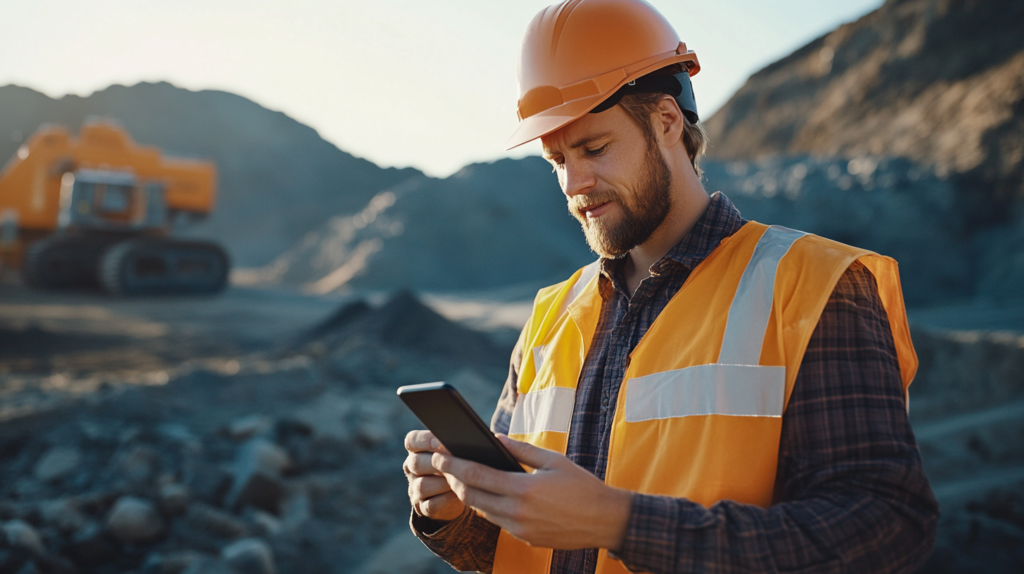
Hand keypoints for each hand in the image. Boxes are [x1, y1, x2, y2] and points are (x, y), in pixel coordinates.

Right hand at [404, 430, 466, 521]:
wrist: (455, 495)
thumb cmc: (457, 465)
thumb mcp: (454, 453)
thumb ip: (455, 444)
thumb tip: (469, 439)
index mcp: (416, 450)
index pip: (411, 441)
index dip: (425, 441)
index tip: (442, 442)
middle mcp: (412, 469)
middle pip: (416, 463)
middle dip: (436, 462)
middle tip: (456, 461)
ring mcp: (415, 489)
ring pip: (422, 486)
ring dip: (443, 483)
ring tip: (460, 479)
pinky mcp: (423, 507)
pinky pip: (430, 505)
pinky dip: (445, 500)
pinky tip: (458, 494)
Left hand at [432, 434, 632, 550]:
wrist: (604, 520)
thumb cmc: (581, 485)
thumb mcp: (552, 460)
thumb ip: (520, 449)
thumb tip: (494, 437)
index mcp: (523, 489)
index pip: (476, 476)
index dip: (453, 465)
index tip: (440, 455)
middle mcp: (517, 512)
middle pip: (470, 496)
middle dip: (453, 479)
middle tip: (444, 465)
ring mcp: (519, 529)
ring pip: (481, 510)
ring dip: (468, 494)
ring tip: (461, 477)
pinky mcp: (524, 539)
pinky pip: (497, 521)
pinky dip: (487, 506)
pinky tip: (488, 493)